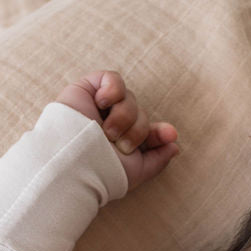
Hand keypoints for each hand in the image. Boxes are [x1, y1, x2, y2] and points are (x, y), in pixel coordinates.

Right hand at [57, 70, 178, 190]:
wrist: (75, 162)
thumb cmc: (102, 171)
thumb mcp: (136, 171)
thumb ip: (158, 160)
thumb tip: (175, 146)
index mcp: (122, 142)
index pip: (149, 131)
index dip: (159, 133)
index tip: (170, 135)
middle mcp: (112, 124)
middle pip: (141, 114)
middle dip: (137, 129)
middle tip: (122, 145)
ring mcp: (99, 107)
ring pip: (129, 98)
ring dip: (124, 116)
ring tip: (108, 132)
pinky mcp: (87, 89)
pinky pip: (112, 78)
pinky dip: (113, 90)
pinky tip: (102, 104)